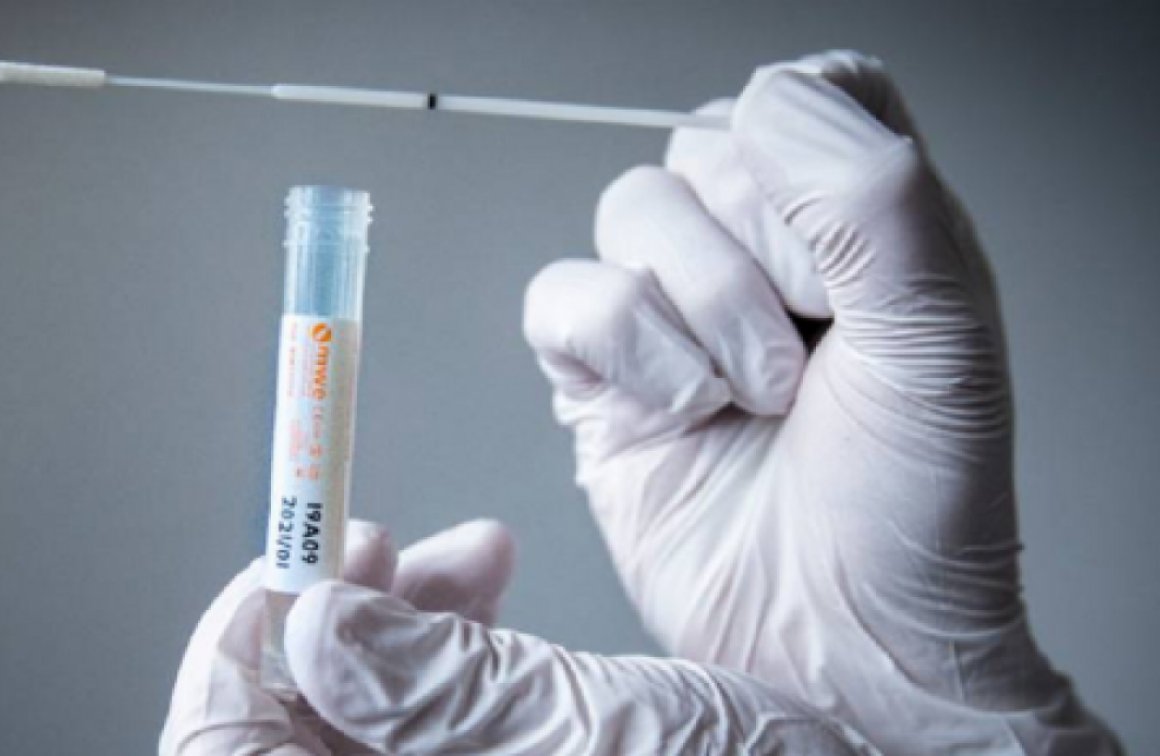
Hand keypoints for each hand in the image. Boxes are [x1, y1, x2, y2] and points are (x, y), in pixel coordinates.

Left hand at [161, 520, 876, 754]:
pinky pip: (414, 711)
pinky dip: (438, 641)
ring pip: (352, 707)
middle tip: (399, 539)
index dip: (244, 634)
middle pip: (281, 721)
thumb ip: (433, 691)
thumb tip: (306, 623)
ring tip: (480, 548)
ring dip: (396, 614)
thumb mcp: (590, 741)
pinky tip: (494, 584)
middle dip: (337, 611)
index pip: (224, 743)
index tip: (319, 545)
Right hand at [522, 51, 1117, 752]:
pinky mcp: (598, 372)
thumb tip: (763, 106)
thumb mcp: (939, 332)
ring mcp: (669, 309)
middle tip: (810, 357)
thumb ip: (872, 193)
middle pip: (704, 147)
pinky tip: (682, 411)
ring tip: (753, 396)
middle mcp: (757, 251)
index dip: (809, 163)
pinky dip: (622, 349)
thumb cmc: (913, 508)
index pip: (804, 95)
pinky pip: (560, 294)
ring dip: (699, 313)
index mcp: (854, 219)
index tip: (846, 263)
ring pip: (630, 209)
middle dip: (758, 262)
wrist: (843, 644)